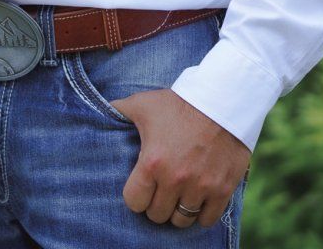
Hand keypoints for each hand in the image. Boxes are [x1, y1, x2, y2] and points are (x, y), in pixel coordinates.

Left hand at [114, 89, 250, 229]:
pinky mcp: (222, 189)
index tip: (141, 189)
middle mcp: (175, 179)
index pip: (134, 202)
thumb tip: (99, 112)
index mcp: (152, 163)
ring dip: (177, 212)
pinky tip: (197, 202)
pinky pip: (208, 219)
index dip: (136, 197)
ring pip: (182, 220)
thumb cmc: (178, 103)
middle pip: (157, 214)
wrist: (221, 102)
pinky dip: (201, 215)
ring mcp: (201, 187)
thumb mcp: (143, 104)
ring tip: (177, 198)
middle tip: (159, 193)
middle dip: (156, 205)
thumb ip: (118, 111)